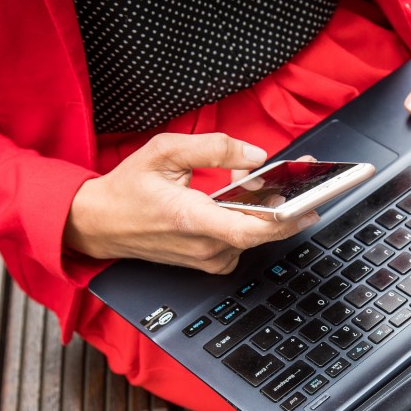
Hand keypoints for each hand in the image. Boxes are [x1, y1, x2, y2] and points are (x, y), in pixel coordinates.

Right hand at [65, 133, 319, 273]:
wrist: (100, 224)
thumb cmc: (127, 188)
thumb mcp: (164, 151)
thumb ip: (213, 148)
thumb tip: (254, 154)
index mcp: (191, 219)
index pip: (249, 229)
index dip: (285, 218)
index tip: (310, 203)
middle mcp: (204, 246)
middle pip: (262, 230)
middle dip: (289, 201)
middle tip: (307, 174)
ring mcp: (207, 258)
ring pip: (254, 233)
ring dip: (266, 206)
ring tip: (268, 178)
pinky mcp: (210, 262)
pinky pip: (243, 240)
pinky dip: (251, 218)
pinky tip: (244, 197)